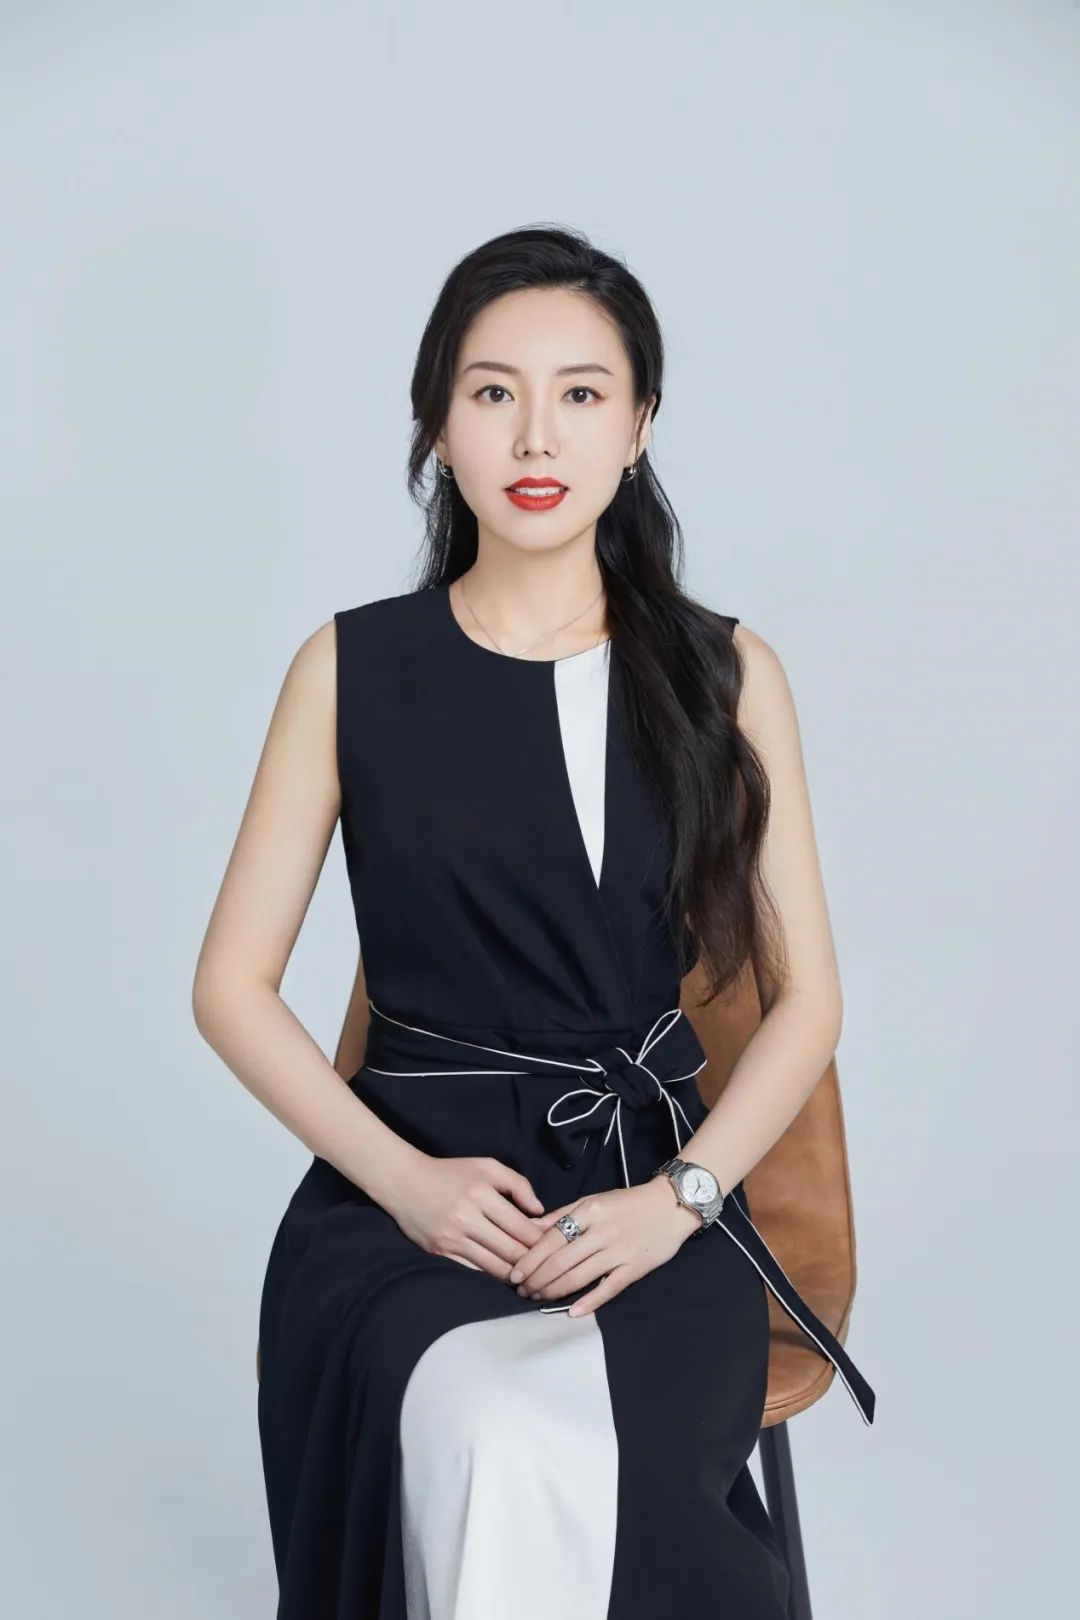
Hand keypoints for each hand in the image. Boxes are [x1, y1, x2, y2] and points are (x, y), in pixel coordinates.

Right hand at [386, 1154, 548, 1281]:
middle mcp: (467, 1218)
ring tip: (532, 1279)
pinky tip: (506, 1278)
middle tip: (549, 1270)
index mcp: (482, 1194)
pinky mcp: (441, 1252)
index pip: (521, 1226)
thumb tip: (540, 1211)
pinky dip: (492, 1276)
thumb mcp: (487, 1166)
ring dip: (515, 1275)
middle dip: (533, 1263)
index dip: (542, 1241)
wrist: (404, 1182)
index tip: (556, 1248)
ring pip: (494, 1266)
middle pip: (511, 1250)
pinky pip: (474, 1270)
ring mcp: (453, 1238)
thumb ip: (517, 1184)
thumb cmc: (450, 1173)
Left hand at [508, 1176, 702, 1315]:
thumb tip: (529, 1227)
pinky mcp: (635, 1268)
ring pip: (579, 1276)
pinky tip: (572, 1312)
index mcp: (589, 1211)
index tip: (514, 1274)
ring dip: (554, 1291)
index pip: (551, 1239)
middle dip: (537, 1280)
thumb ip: (561, 1214)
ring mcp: (619, 1251)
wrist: (671, 1205)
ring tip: (538, 1298)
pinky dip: (589, 1302)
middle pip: (561, 1261)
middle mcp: (602, 1231)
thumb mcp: (592, 1200)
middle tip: (522, 1291)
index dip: (529, 1260)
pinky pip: (608, 1288)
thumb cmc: (628, 1203)